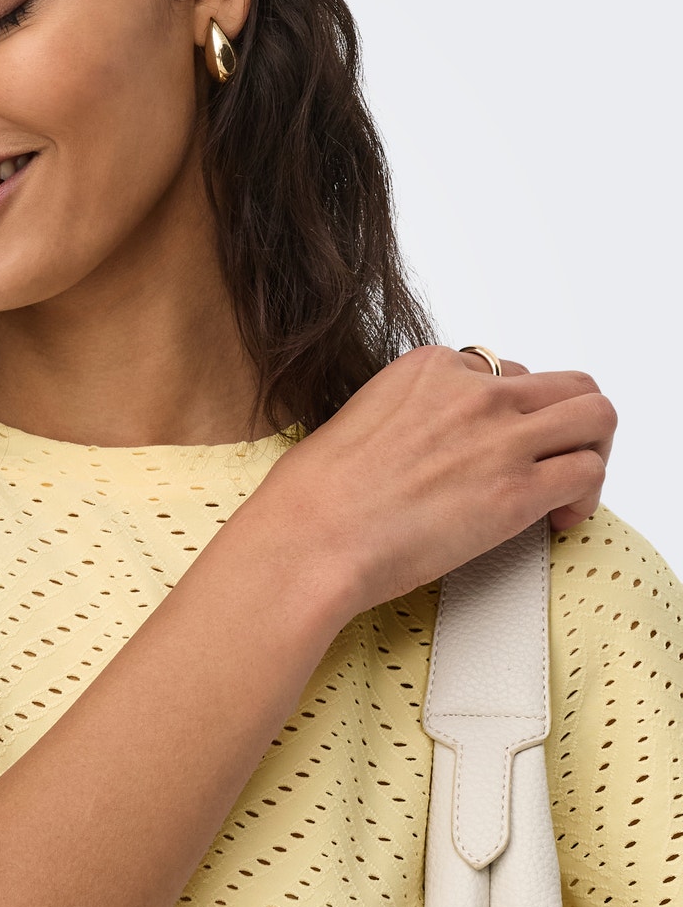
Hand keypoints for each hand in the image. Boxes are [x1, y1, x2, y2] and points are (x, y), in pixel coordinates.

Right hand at [250, 344, 616, 615]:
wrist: (311, 539)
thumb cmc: (315, 495)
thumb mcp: (358, 419)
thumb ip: (406, 415)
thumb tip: (426, 443)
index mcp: (430, 367)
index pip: (505, 372)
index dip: (508, 415)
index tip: (496, 448)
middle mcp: (475, 391)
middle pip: (567, 385)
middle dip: (567, 423)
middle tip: (549, 461)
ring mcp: (501, 437)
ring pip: (596, 416)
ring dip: (591, 451)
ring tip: (566, 488)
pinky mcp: (518, 490)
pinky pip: (588, 472)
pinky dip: (586, 496)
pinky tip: (557, 519)